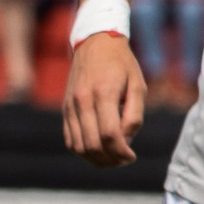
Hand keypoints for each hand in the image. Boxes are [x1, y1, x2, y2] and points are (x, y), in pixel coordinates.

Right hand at [62, 32, 145, 164]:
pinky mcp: (65, 109)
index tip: (132, 156)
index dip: (121, 152)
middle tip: (124, 160)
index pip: (109, 134)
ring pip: (78, 147)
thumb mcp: (138, 85)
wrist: (95, 43)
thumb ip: (134, 114)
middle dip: (110, 160)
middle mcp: (82, 101)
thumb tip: (126, 141)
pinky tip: (98, 151)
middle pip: (92, 145)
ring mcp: (70, 106)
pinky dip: (83, 152)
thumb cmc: (122, 64)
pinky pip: (70, 140)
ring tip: (113, 159)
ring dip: (96, 160)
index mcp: (103, 93)